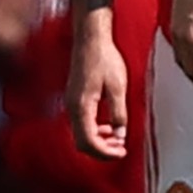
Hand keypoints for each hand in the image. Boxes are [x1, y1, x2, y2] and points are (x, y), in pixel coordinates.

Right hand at [66, 14, 129, 158]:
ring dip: (98, 141)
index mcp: (81, 107)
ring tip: (117, 139)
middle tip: (120, 150)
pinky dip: (94, 130)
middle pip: (82, 143)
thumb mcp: (118, 88)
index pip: (89, 143)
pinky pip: (81, 123)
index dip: (105, 153)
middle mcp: (72, 108)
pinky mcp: (74, 98)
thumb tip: (120, 135)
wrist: (90, 39)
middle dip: (102, 150)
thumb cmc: (104, 58)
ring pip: (81, 134)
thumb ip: (119, 114)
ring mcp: (71, 103)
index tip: (121, 153)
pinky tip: (108, 125)